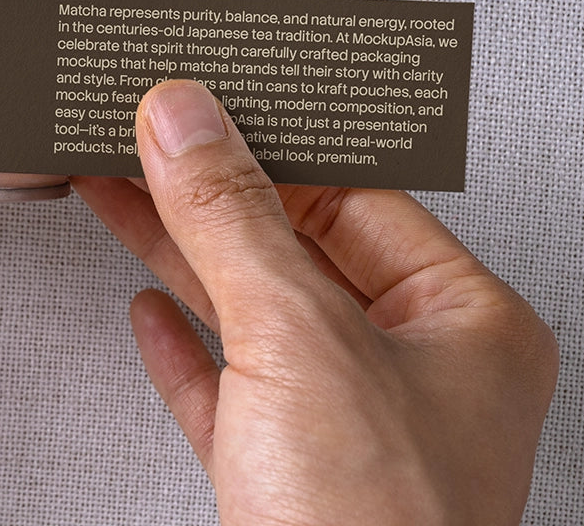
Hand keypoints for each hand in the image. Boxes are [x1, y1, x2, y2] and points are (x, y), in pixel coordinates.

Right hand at [73, 80, 557, 525]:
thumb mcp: (298, 337)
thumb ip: (233, 218)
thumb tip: (188, 122)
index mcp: (465, 325)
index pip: (356, 193)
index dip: (270, 140)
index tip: (203, 102)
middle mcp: (415, 374)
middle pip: (293, 247)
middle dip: (207, 192)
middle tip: (141, 135)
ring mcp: (347, 429)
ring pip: (249, 312)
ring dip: (178, 252)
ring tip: (118, 190)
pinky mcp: (284, 481)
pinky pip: (226, 389)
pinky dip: (181, 347)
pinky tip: (149, 311)